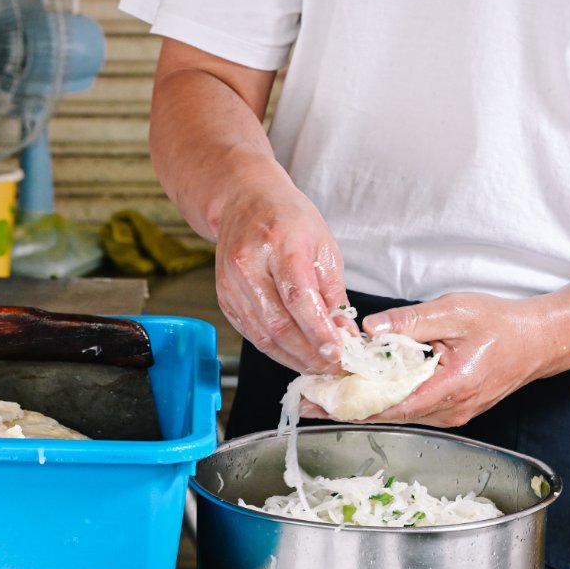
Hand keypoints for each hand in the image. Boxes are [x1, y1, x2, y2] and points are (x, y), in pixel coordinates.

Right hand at [214, 183, 354, 373]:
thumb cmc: (288, 219)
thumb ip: (333, 293)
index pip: (298, 297)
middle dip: (309, 352)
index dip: (318, 330)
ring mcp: (231, 284)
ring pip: (263, 335)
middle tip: (334, 367)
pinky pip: (251, 334)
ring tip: (318, 367)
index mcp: (278, 244)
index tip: (338, 352)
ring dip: (293, 358)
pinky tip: (295, 356)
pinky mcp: (225, 299)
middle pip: (278, 323)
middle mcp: (248, 265)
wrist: (243, 202)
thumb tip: (344, 334)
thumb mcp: (322, 246)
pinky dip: (275, 350)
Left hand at [301, 292, 554, 426]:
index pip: (391, 405)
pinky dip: (383, 401)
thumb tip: (372, 329)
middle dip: (347, 407)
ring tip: (324, 395)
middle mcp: (450, 411)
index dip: (352, 403)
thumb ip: (411, 321)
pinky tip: (360, 390)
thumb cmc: (502, 324)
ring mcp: (451, 415)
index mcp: (451, 388)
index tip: (321, 399)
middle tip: (308, 400)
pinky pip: (410, 409)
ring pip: (397, 415)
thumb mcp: (455, 312)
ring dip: (362, 405)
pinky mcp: (451, 411)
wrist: (539, 341)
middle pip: (388, 415)